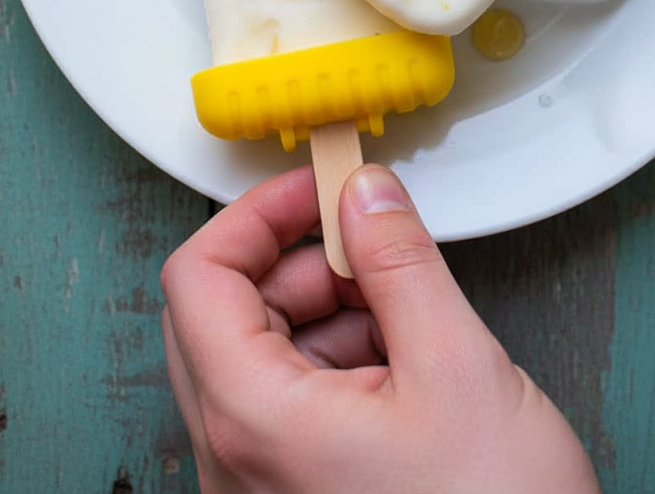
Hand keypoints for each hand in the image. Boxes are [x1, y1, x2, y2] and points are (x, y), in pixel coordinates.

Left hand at [161, 163, 599, 493]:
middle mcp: (237, 458)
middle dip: (296, 261)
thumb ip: (400, 263)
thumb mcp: (457, 368)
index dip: (255, 215)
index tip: (316, 190)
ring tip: (403, 311)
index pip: (197, 277)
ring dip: (323, 309)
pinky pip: (287, 399)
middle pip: (222, 311)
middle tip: (367, 242)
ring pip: (258, 352)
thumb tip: (365, 195)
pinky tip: (401, 360)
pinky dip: (336, 356)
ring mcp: (260, 484)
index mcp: (254, 421)